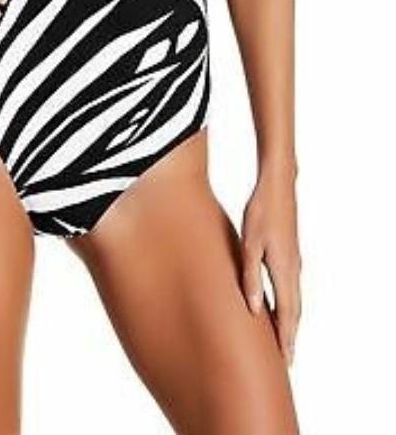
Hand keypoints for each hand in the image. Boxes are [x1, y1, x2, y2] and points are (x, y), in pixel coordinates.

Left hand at [240, 169, 301, 366]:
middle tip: (285, 360)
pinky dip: (287, 304)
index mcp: (284, 269)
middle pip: (294, 310)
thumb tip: (252, 308)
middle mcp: (293, 269)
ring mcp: (294, 261)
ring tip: (282, 339)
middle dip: (289, 335)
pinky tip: (277, 305)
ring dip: (289, 321)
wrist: (278, 185)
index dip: (285, 337)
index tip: (285, 360)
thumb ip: (249, 276)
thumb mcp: (249, 243)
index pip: (287, 313)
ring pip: (294, 299)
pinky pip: (291, 287)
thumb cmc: (261, 211)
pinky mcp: (290, 253)